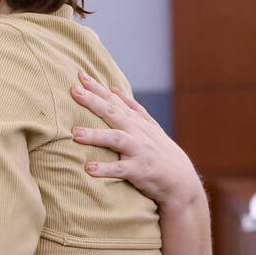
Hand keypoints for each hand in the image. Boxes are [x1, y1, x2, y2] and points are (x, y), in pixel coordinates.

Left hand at [70, 72, 202, 209]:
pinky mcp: (140, 170)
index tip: (80, 74)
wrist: (181, 180)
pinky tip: (89, 168)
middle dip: (93, 101)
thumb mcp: (149, 126)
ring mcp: (139, 150)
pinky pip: (121, 169)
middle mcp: (137, 132)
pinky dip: (105, 169)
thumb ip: (132, 109)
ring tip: (75, 133)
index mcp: (136, 121)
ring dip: (95, 135)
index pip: (114, 100)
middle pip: (113, 113)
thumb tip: (114, 89)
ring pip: (116, 138)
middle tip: (74, 91)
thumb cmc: (160, 152)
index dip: (98, 87)